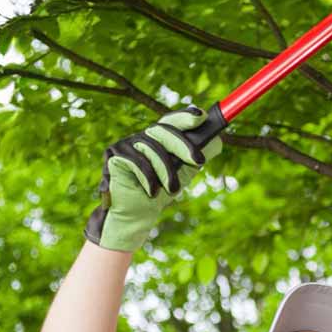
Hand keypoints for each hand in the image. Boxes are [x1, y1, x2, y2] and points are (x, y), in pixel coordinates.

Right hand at [84, 105, 222, 251]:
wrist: (136, 215)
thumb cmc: (160, 192)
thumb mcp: (183, 173)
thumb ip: (195, 156)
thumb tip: (217, 141)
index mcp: (158, 138)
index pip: (172, 121)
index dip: (185, 116)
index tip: (202, 116)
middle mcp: (142, 136)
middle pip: (164, 130)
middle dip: (183, 146)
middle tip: (199, 161)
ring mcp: (126, 143)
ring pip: (152, 148)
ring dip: (165, 172)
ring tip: (171, 190)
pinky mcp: (113, 154)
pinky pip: (136, 161)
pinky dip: (147, 178)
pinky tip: (150, 191)